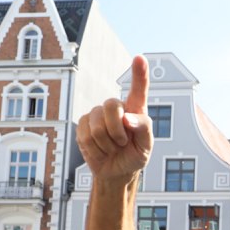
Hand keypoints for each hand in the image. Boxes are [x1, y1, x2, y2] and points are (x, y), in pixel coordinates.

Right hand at [76, 56, 151, 180]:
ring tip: (112, 148)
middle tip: (123, 143)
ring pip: (97, 125)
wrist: (116, 171)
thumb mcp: (146, 146)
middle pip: (111, 105)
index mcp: (135, 109)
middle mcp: (116, 107)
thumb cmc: (134, 155)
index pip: (139, 89)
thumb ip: (143, 129)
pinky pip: (86, 135)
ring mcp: (97, 114)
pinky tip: (100, 150)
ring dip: (107, 144)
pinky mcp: (83, 124)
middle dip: (117, 130)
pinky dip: (96, 149)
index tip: (140, 58)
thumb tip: (128, 118)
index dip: (139, 73)